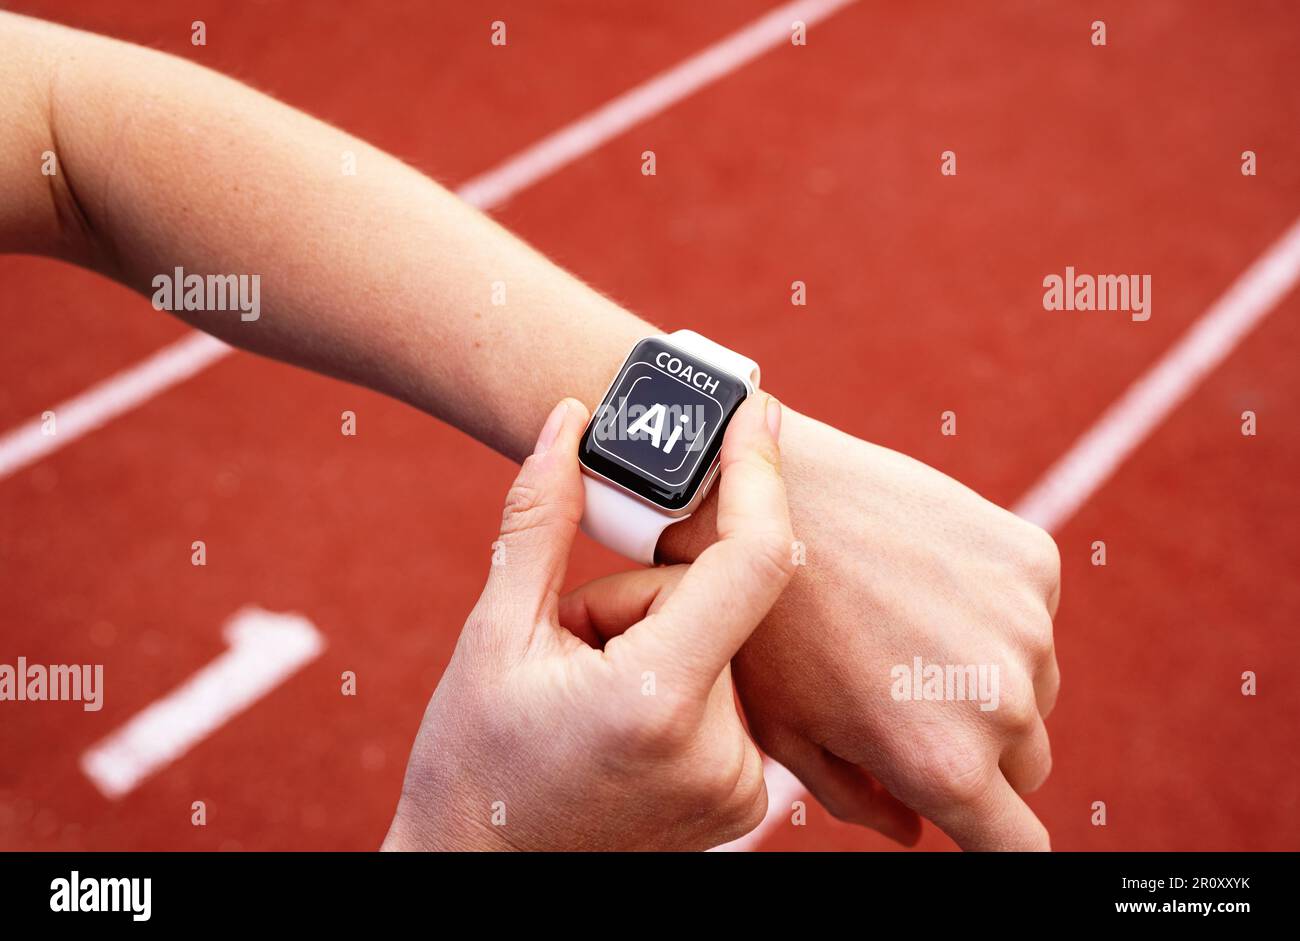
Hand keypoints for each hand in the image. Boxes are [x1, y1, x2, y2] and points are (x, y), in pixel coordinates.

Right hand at [383, 393, 794, 850]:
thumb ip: (539, 520)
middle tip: (572, 644)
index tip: (752, 415)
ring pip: (720, 642)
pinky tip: (620, 714)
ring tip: (588, 692)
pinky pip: (729, 690)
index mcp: (658, 703)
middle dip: (642, 595)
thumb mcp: (494, 635)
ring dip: (657, 639)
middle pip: (713, 600)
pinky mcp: (745, 799)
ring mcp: (741, 786)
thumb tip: (569, 419)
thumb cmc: (473, 763)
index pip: (751, 564)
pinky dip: (677, 677)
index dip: (757, 477)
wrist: (481, 876)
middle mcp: (721, 754)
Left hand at [662, 410, 1060, 850]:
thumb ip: (855, 797)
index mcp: (943, 762)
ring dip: (990, 673)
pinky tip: (922, 574)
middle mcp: (1002, 701)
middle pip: (1026, 763)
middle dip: (981, 747)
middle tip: (907, 694)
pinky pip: (1032, 612)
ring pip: (1034, 686)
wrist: (767, 492)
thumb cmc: (758, 624)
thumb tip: (913, 827)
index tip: (974, 820)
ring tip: (905, 624)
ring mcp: (1026, 623)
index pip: (1018, 848)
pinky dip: (994, 605)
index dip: (994, 841)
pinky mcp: (1032, 558)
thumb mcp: (786, 731)